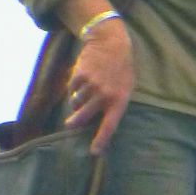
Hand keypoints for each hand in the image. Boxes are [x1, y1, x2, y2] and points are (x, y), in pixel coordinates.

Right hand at [63, 19, 133, 153]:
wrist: (110, 42)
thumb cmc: (121, 68)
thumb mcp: (125, 87)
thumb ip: (114, 104)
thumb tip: (99, 121)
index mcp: (119, 100)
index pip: (109, 125)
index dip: (101, 140)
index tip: (94, 152)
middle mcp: (104, 95)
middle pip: (83, 117)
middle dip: (74, 123)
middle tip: (70, 125)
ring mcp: (91, 85)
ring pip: (76, 102)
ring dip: (77, 100)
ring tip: (84, 91)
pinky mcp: (80, 75)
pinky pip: (72, 89)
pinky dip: (74, 87)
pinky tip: (82, 79)